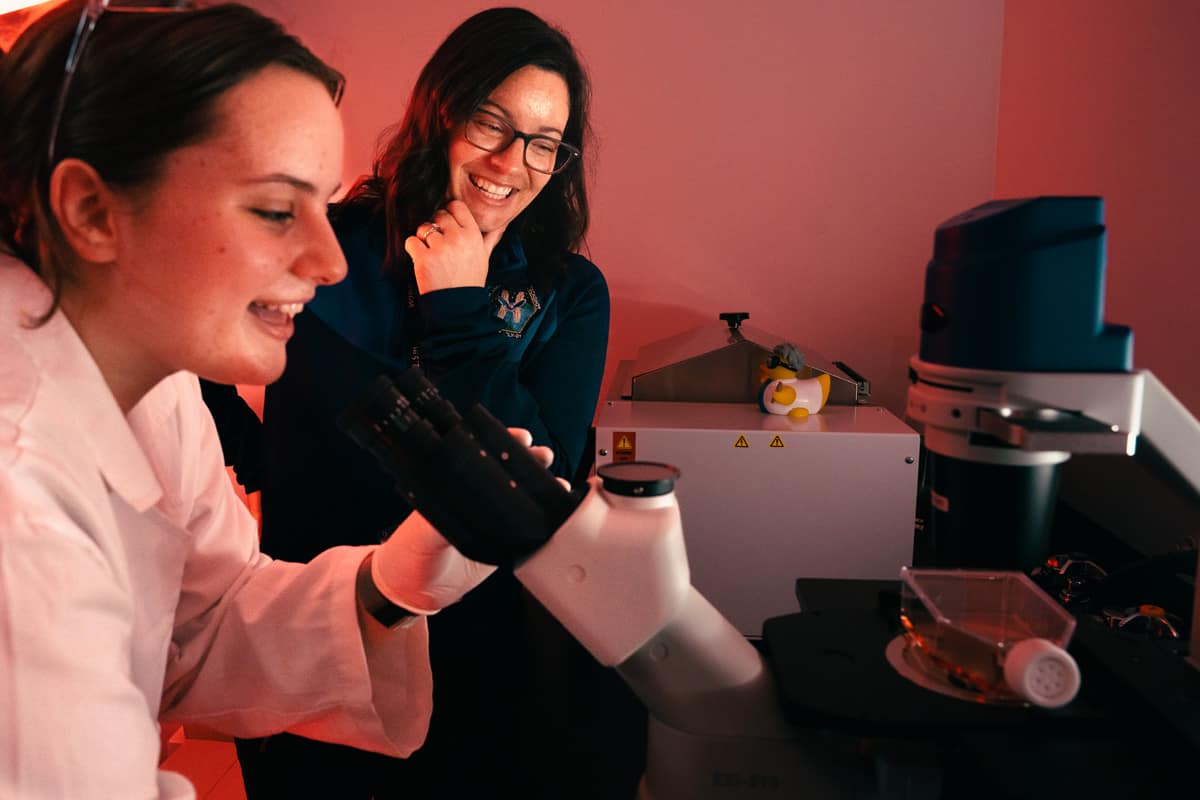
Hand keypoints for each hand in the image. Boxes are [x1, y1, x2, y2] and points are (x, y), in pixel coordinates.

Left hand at [370, 427, 553, 612]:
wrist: (414, 592)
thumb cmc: (409, 554)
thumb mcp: (425, 531)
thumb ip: (449, 517)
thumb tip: (475, 502)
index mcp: (452, 485)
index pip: (481, 454)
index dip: (503, 443)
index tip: (521, 438)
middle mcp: (473, 498)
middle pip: (506, 471)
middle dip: (528, 459)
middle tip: (543, 455)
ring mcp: (489, 519)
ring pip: (520, 495)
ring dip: (539, 485)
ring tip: (557, 482)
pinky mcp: (500, 543)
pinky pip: (525, 525)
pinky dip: (542, 516)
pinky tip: (555, 511)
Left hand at [403, 200, 505, 293]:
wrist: (458, 306)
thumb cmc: (470, 281)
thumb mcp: (484, 258)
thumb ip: (490, 238)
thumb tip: (502, 224)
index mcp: (473, 235)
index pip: (457, 206)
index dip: (449, 212)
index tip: (446, 223)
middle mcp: (458, 238)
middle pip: (438, 215)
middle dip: (435, 226)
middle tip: (438, 242)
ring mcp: (440, 248)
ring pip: (423, 227)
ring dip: (423, 238)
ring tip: (431, 253)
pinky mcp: (424, 258)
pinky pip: (411, 241)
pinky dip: (413, 249)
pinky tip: (422, 259)